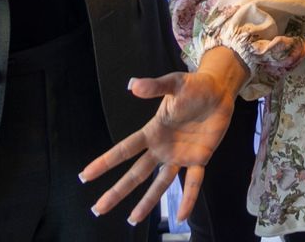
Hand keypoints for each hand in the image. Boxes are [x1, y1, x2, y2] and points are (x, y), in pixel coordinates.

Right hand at [80, 61, 241, 224]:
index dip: (105, 162)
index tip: (85, 176)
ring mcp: (179, 156)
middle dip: (118, 191)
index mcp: (153, 132)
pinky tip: (182, 215)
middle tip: (98, 209)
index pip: (125, 150)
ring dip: (147, 202)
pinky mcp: (199, 158)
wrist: (219, 91)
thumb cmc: (194, 87)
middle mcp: (162, 148)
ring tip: (132, 220)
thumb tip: (133, 84)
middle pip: (136, 173)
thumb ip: (155, 87)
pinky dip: (188, 198)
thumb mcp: (174, 84)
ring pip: (160, 183)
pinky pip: (192, 182)